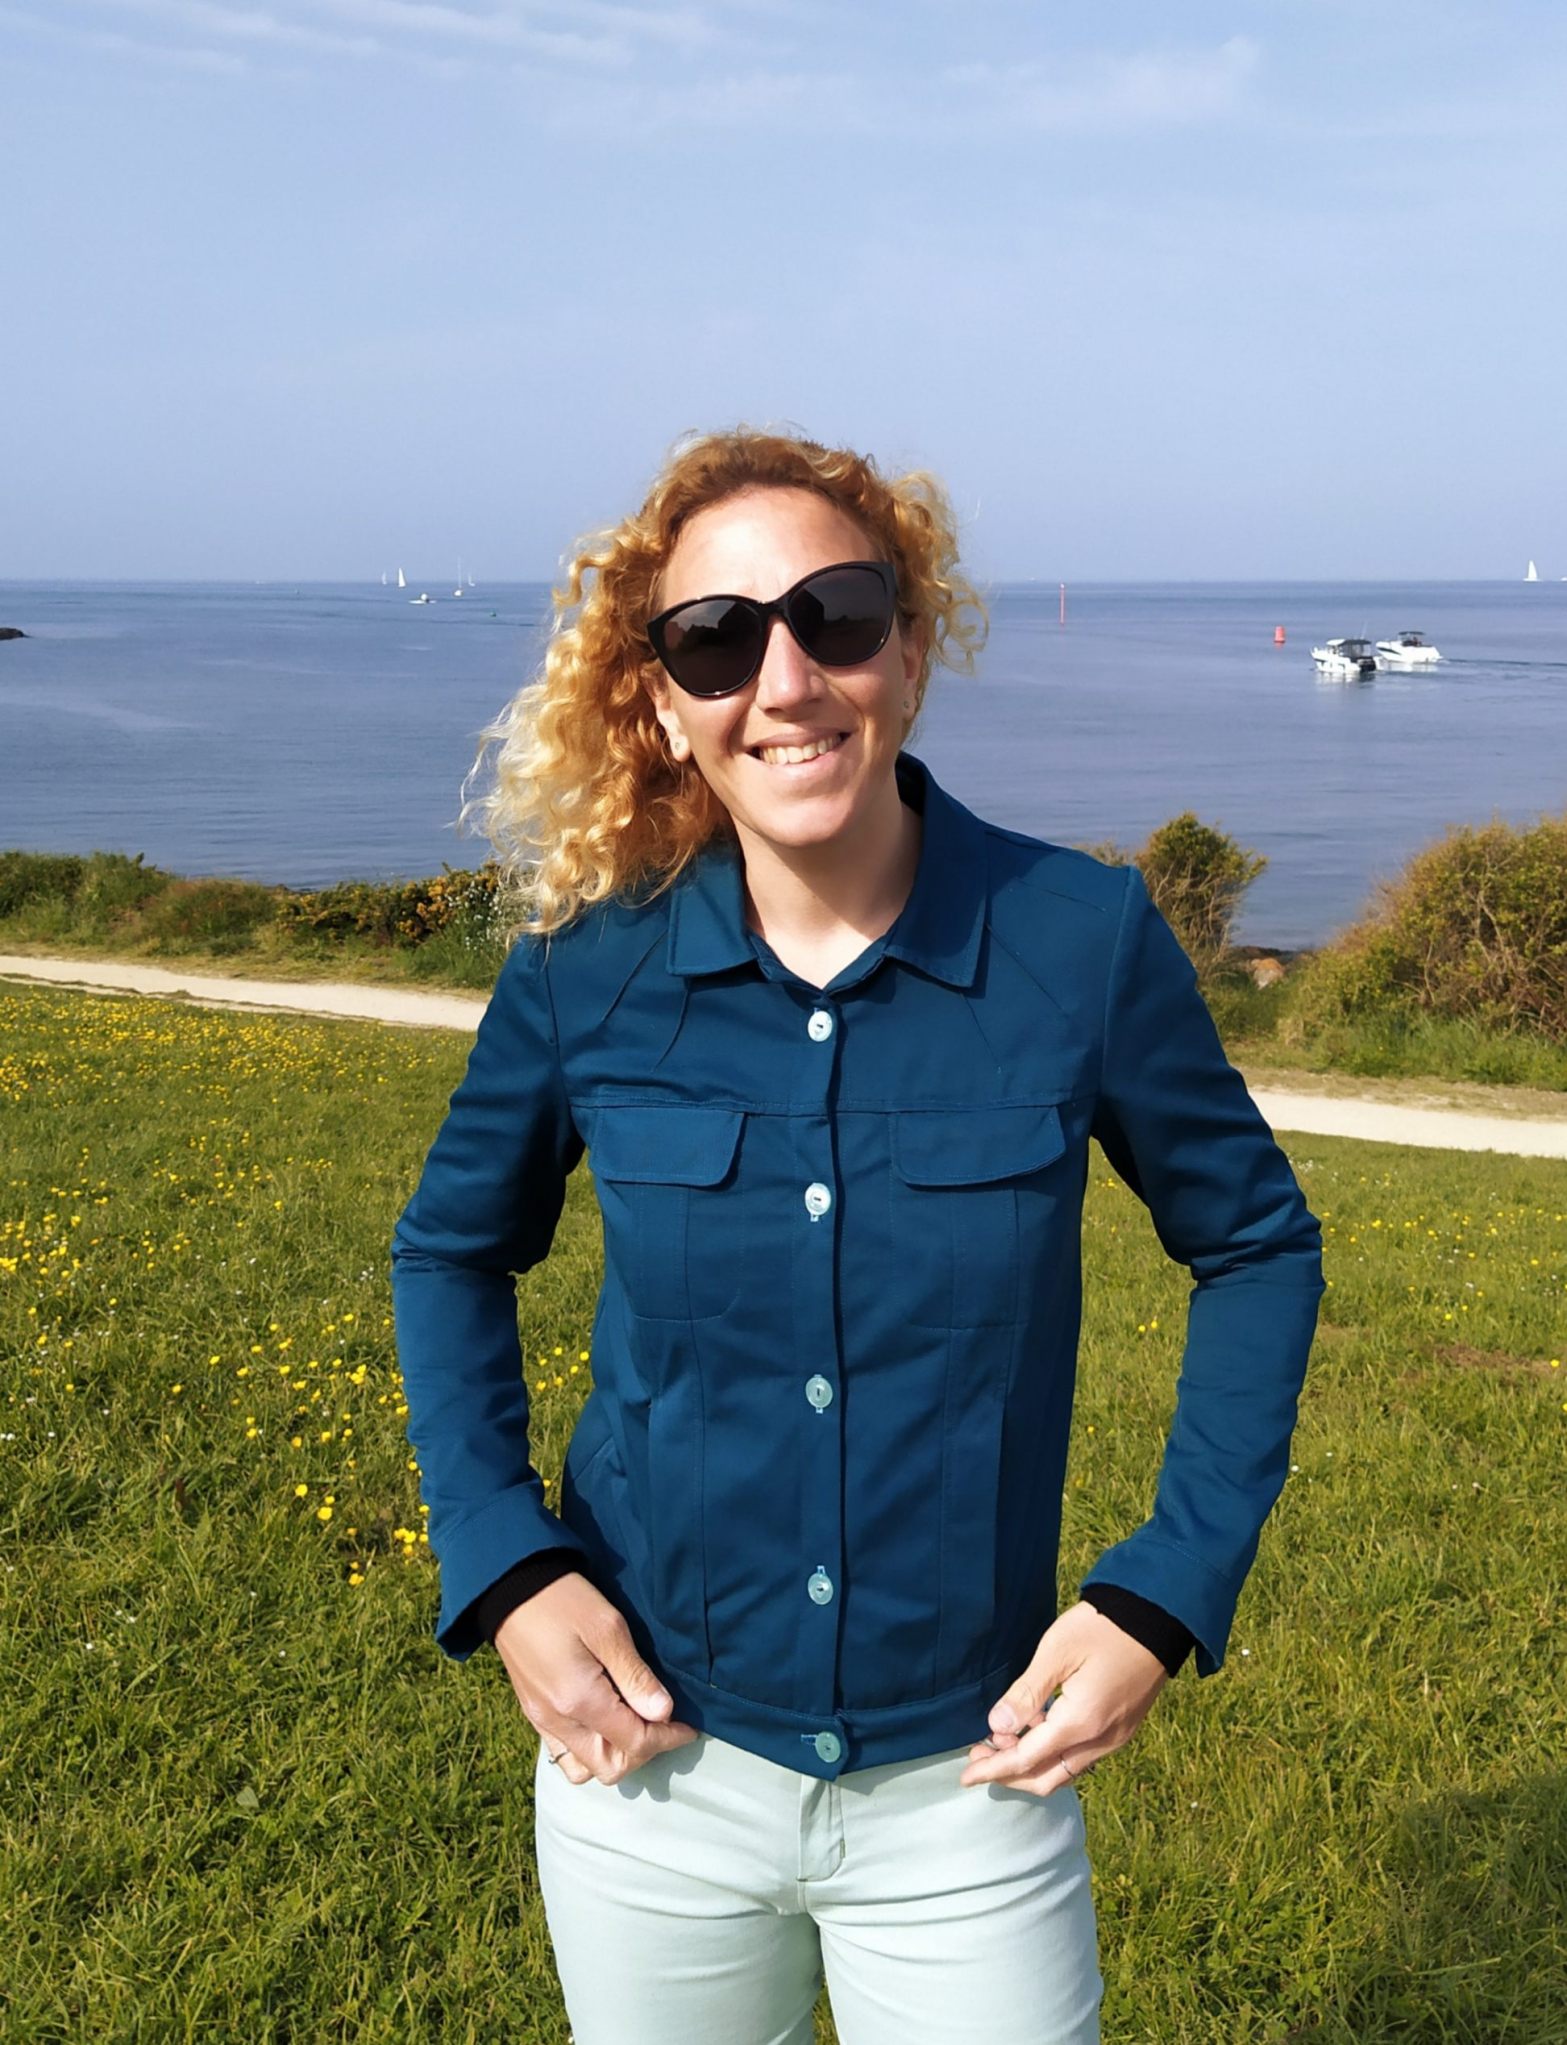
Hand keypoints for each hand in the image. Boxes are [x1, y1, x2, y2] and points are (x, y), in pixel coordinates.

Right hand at [493, 1571, 699, 1784]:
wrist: (511, 1588)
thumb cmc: (563, 1599)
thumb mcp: (608, 1627)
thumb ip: (635, 1675)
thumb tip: (664, 1713)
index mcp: (580, 1701)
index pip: (635, 1743)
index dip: (668, 1738)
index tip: (687, 1726)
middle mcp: (558, 1721)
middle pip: (610, 1768)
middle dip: (643, 1753)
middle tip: (661, 1724)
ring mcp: (542, 1721)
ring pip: (584, 1769)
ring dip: (615, 1756)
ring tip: (632, 1724)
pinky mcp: (533, 1714)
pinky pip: (563, 1753)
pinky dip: (589, 1750)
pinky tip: (604, 1721)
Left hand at [958, 1600, 1168, 1796]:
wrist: (1157, 1617)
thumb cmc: (1104, 1627)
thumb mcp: (1057, 1651)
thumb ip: (1026, 1693)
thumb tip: (997, 1727)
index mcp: (1082, 1723)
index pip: (1027, 1760)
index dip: (994, 1769)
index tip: (966, 1776)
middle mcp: (1101, 1740)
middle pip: (1047, 1778)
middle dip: (1009, 1774)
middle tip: (978, 1757)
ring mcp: (1116, 1737)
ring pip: (1066, 1771)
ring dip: (1032, 1766)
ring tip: (1003, 1740)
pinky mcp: (1123, 1728)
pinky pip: (1082, 1757)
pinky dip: (1054, 1754)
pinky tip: (1037, 1728)